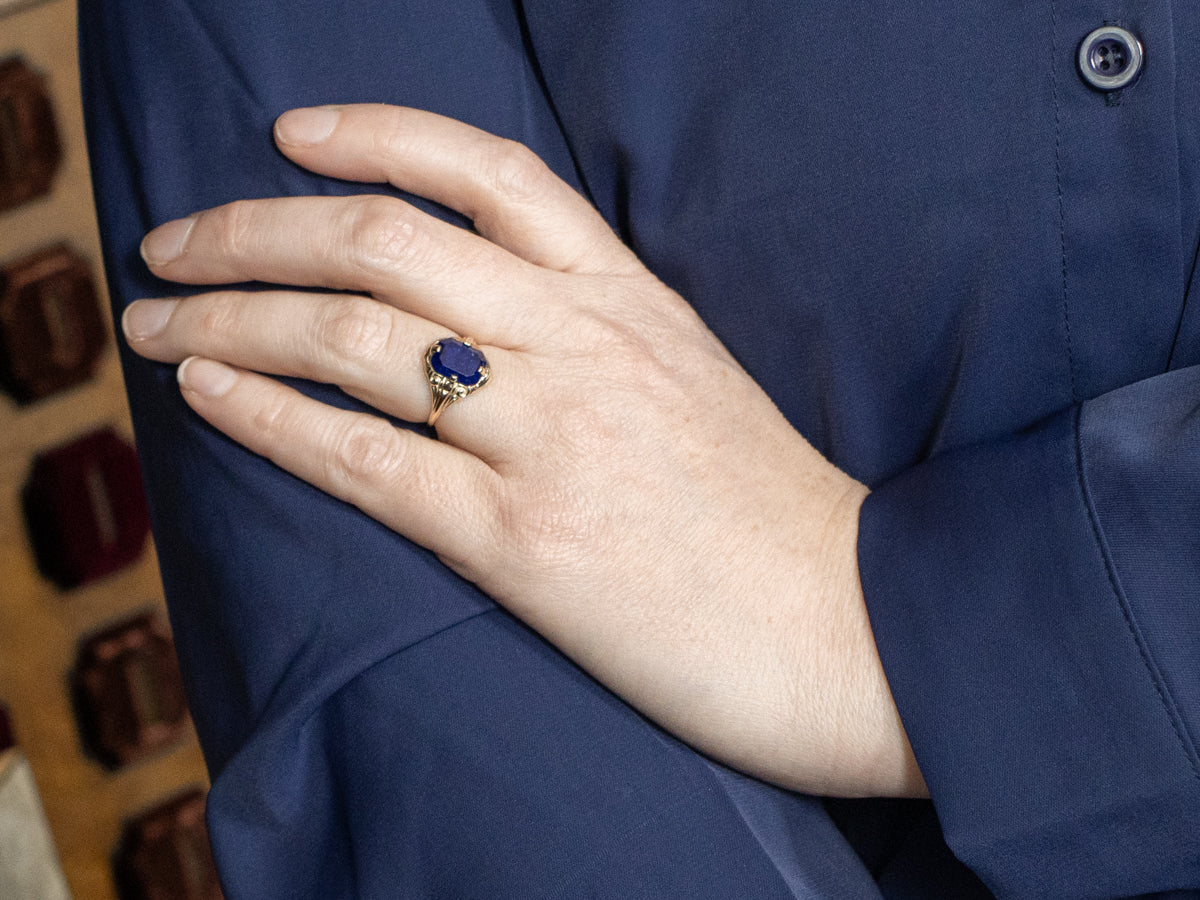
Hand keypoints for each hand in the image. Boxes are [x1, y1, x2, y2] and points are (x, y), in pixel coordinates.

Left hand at [123, 104, 923, 797]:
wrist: (846, 625)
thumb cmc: (770, 512)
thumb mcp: (692, 378)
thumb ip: (598, 332)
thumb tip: (488, 319)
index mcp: (628, 300)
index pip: (487, 175)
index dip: (376, 135)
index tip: (293, 133)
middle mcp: (581, 346)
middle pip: (384, 243)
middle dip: (254, 229)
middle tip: (174, 240)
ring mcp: (550, 439)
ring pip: (355, 338)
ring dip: (231, 318)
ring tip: (155, 323)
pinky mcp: (523, 544)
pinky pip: (367, 462)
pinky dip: (270, 420)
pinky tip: (207, 396)